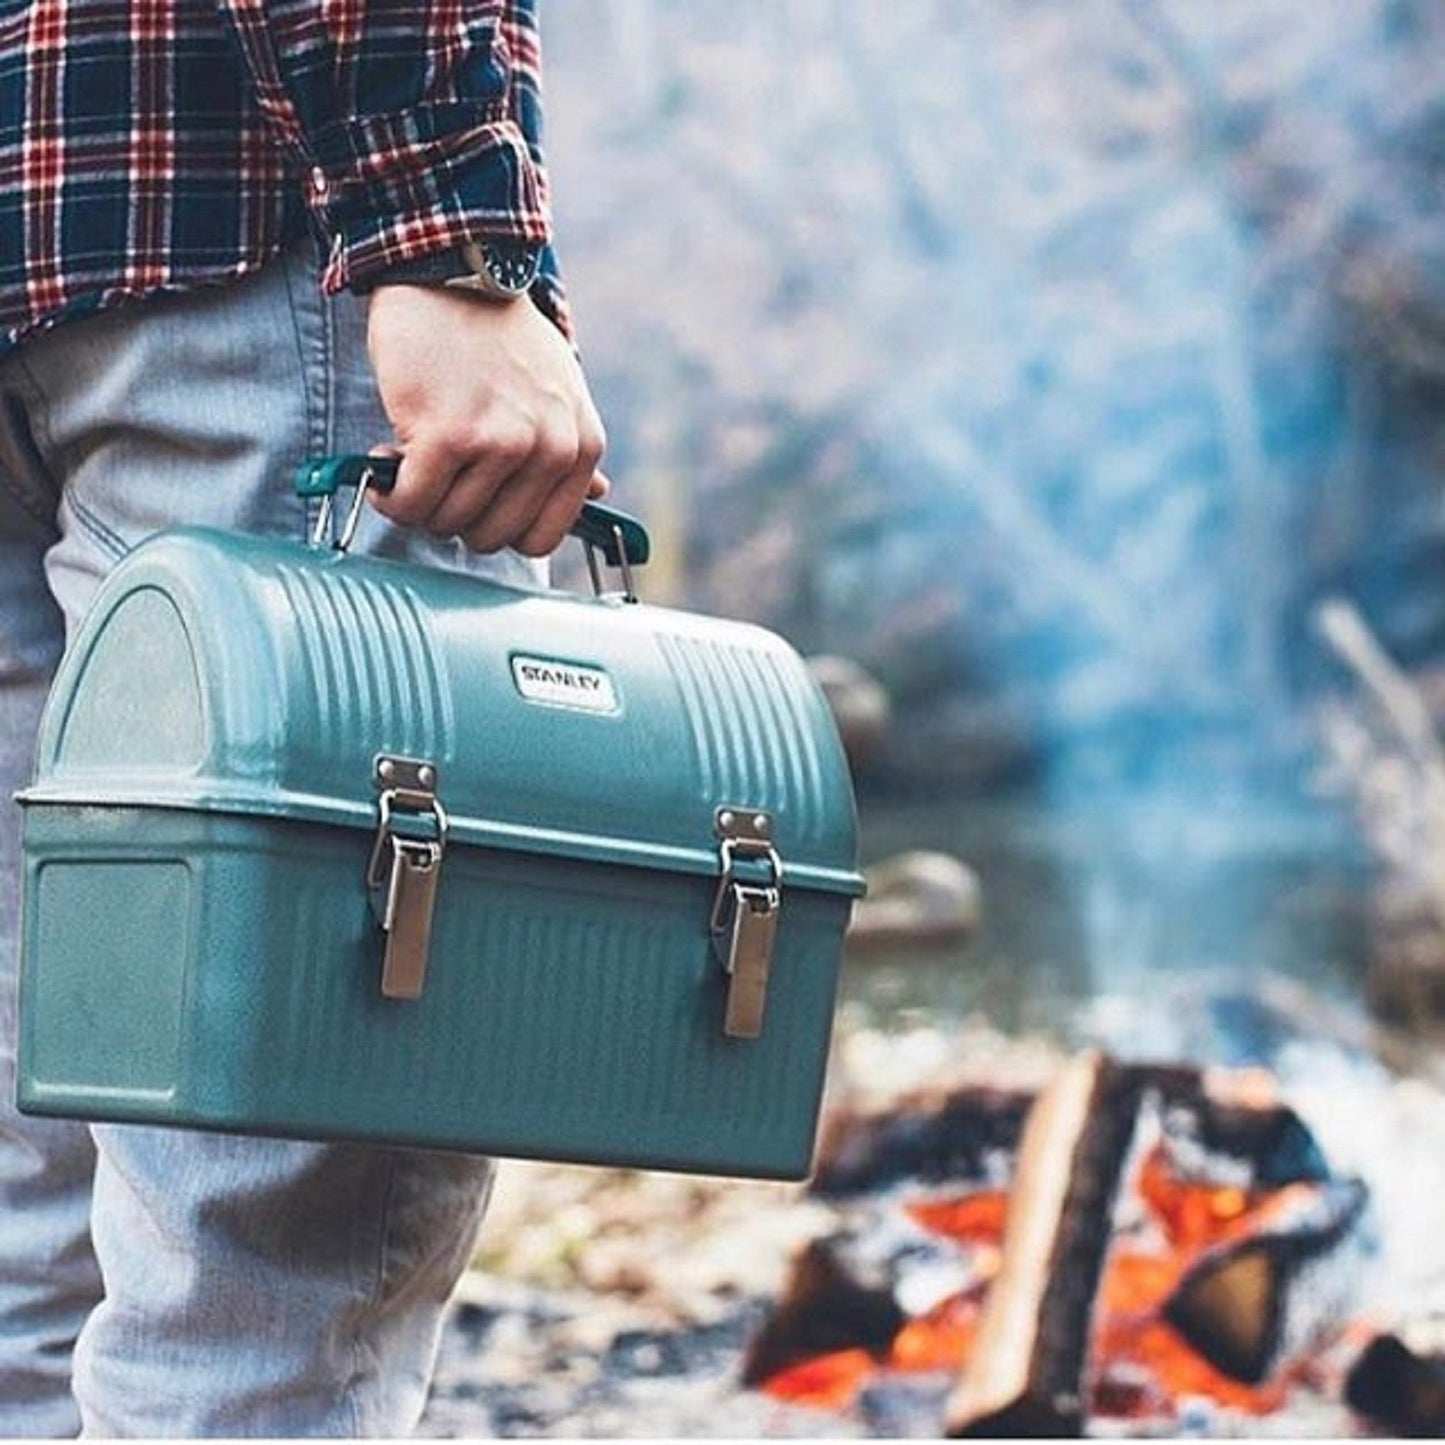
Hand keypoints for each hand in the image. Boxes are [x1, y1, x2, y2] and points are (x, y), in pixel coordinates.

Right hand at [366, 285, 607, 554]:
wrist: (451, 272)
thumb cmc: (499, 336)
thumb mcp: (559, 390)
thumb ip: (570, 449)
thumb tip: (600, 495)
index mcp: (580, 447)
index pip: (541, 537)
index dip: (496, 528)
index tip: (472, 503)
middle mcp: (548, 450)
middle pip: (490, 537)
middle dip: (454, 516)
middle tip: (435, 478)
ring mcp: (499, 444)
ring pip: (447, 522)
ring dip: (417, 500)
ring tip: (412, 458)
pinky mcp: (446, 435)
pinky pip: (411, 502)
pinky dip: (389, 494)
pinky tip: (384, 463)